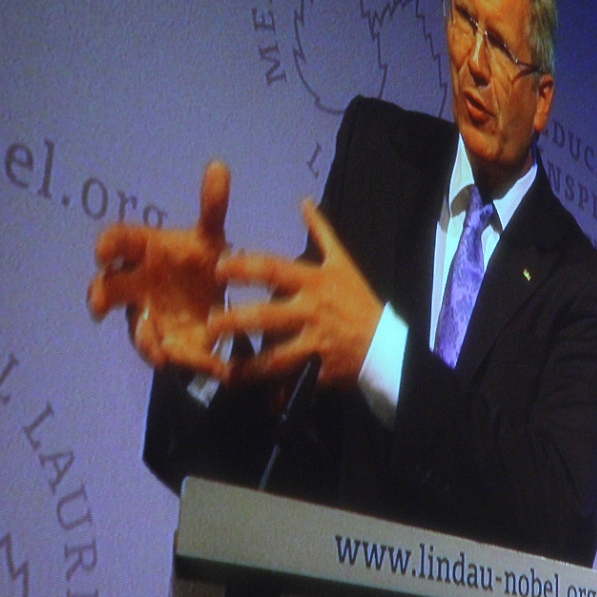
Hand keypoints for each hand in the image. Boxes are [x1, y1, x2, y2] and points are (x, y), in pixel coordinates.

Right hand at [88, 161, 230, 377]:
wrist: (208, 297)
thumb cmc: (196, 261)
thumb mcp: (209, 236)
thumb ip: (213, 206)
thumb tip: (218, 166)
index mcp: (144, 252)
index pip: (117, 242)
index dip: (107, 246)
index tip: (102, 252)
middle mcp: (137, 284)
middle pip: (108, 289)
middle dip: (101, 296)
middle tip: (99, 304)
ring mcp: (148, 315)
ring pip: (138, 331)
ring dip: (146, 341)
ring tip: (160, 353)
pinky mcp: (167, 342)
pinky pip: (169, 354)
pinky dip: (185, 361)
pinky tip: (203, 366)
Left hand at [211, 198, 382, 387]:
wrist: (386, 345)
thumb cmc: (359, 301)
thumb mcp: (343, 263)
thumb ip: (321, 232)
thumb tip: (304, 202)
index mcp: (314, 282)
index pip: (273, 269)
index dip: (244, 267)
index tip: (218, 267)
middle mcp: (312, 310)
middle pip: (266, 314)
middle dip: (235, 319)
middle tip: (210, 323)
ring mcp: (315, 342)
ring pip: (275, 355)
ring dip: (247, 364)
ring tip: (223, 368)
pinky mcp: (319, 369)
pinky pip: (292, 380)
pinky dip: (274, 391)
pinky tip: (253, 394)